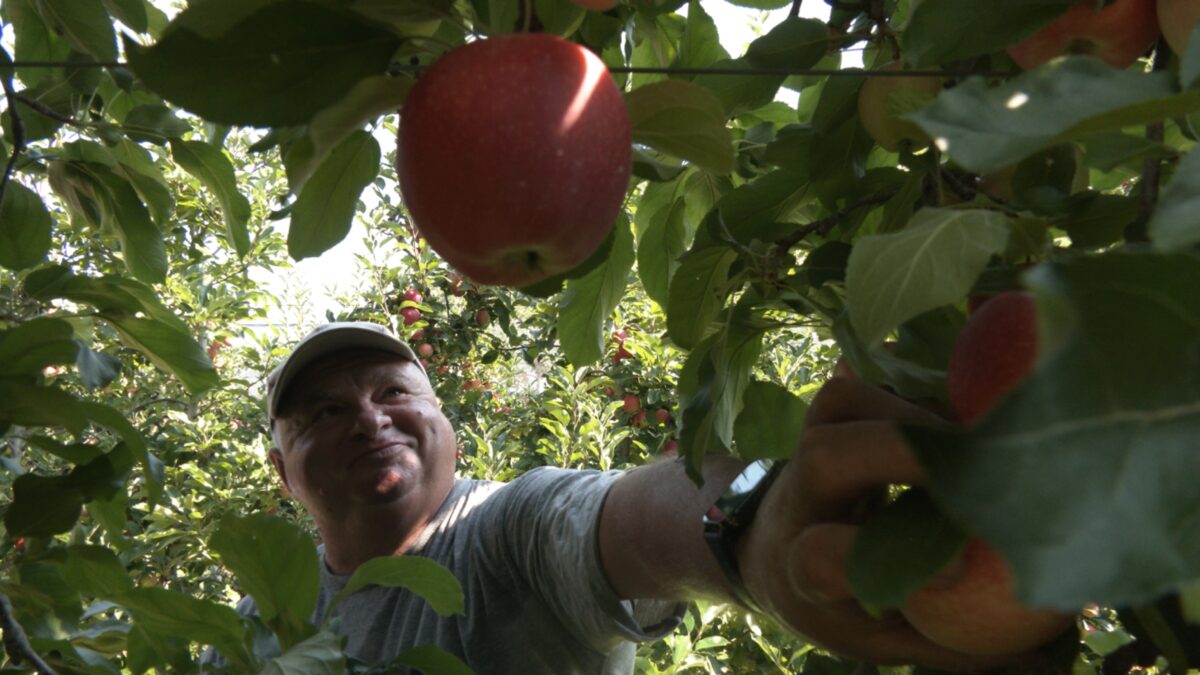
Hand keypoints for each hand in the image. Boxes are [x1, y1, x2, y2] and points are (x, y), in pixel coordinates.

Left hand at [735, 377, 1014, 670]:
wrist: (774, 545)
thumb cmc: (842, 601)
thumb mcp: (887, 638)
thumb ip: (959, 644)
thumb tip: (1052, 646)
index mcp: (805, 573)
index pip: (821, 560)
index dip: (885, 558)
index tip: (959, 571)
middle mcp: (799, 501)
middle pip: (827, 457)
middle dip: (908, 452)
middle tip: (988, 465)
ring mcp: (807, 445)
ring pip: (845, 405)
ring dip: (919, 414)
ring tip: (981, 441)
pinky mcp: (824, 413)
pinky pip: (862, 383)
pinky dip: (913, 391)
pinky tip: (960, 417)